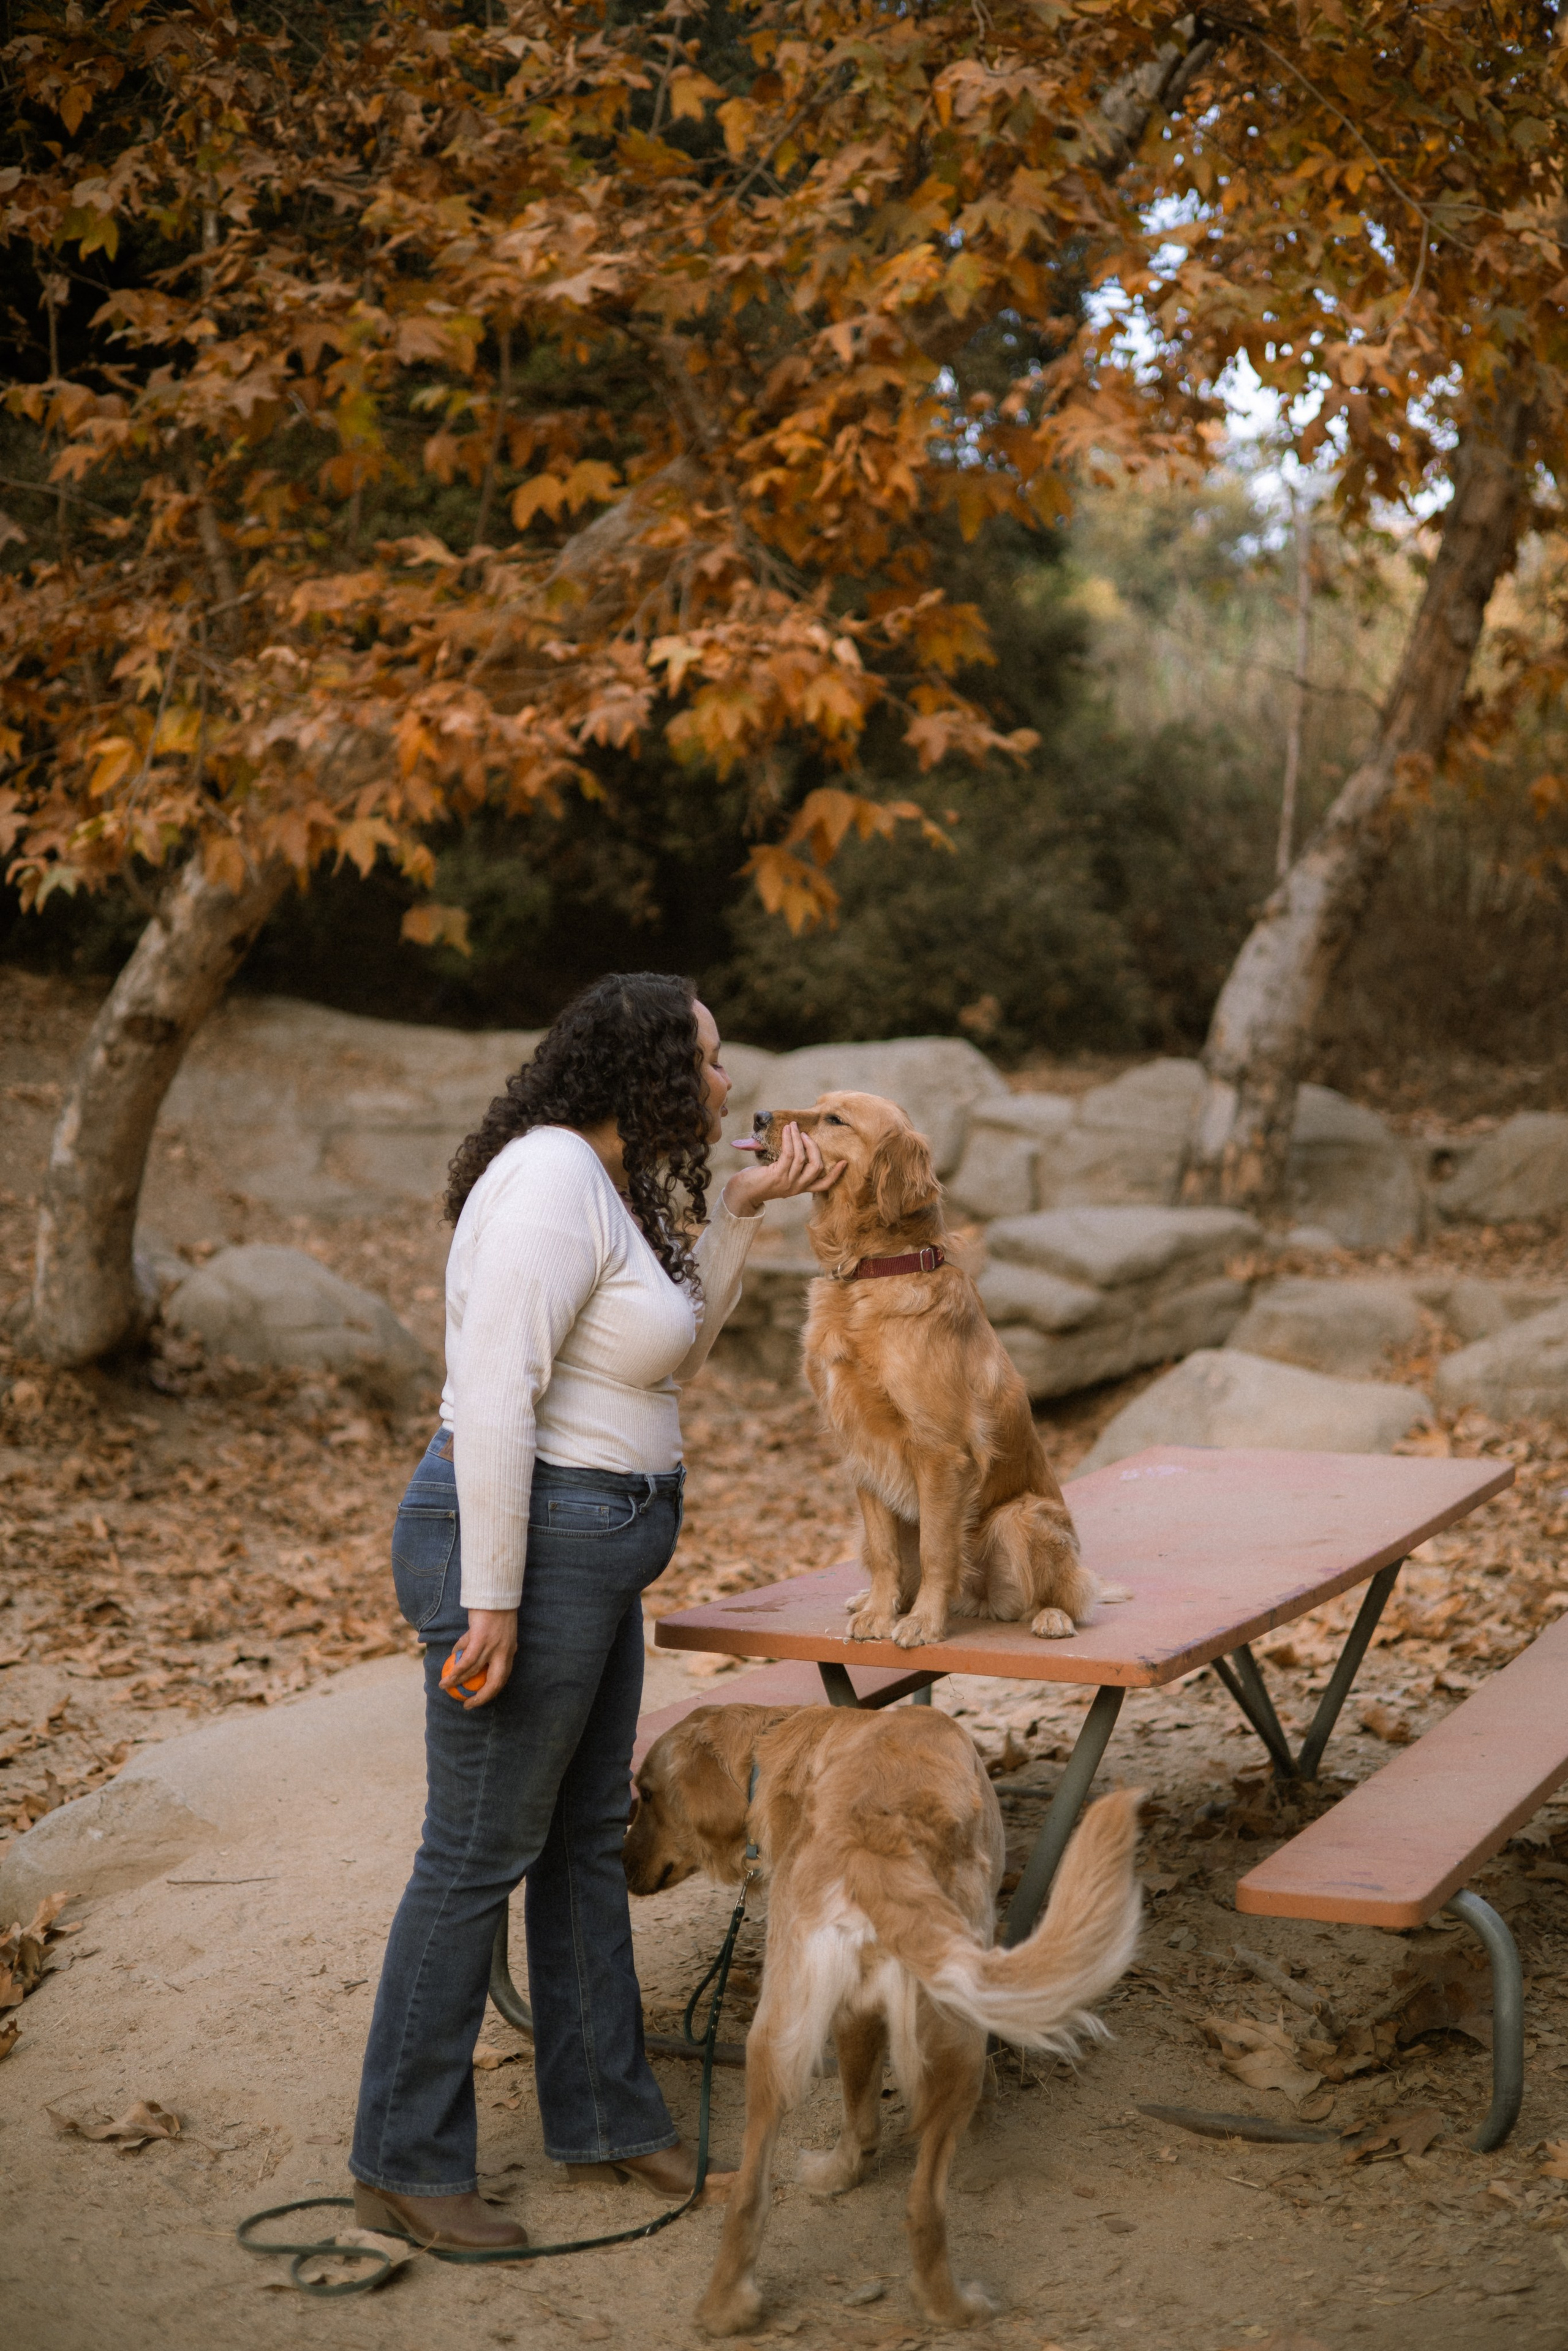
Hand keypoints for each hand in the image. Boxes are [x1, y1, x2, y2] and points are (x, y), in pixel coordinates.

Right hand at [440, 1608, 516, 1708]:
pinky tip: (446, 1677)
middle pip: (495, 1683)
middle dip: (481, 1698)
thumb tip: (478, 1656)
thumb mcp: (499, 1631)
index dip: (492, 1691)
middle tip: (468, 1705)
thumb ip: (494, 1644)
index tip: (480, 1697)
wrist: (495, 1592)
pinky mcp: (480, 1640)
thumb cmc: (496, 1609)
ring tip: (445, 1687)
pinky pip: (466, 1661)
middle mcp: (504, 1652)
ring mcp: (493, 1646)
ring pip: (474, 1672)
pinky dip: (455, 1672)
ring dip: (458, 1682)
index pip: (503, 1677)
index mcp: (510, 1650)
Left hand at [722, 1120, 844, 1215]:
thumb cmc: (757, 1181)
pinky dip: (790, 1139)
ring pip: (802, 1157)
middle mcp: (796, 1187)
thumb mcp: (778, 1175)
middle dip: (814, 1147)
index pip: (824, 1185)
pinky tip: (788, 1130)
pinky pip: (789, 1153)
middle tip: (806, 1134)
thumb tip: (795, 1141)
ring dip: (799, 1138)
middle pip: (817, 1167)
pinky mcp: (777, 1175)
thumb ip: (789, 1166)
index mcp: (799, 1189)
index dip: (835, 1174)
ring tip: (793, 1126)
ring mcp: (788, 1182)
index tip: (844, 1162)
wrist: (741, 1193)